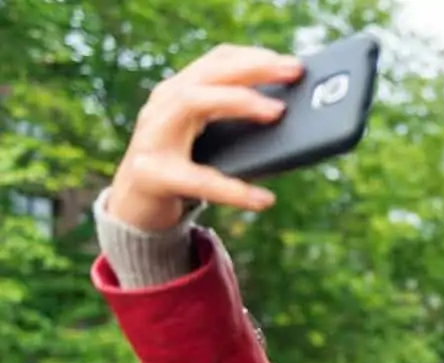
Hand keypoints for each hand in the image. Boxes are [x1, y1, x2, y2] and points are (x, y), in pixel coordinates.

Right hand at [108, 44, 303, 231]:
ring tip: (277, 113)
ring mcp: (152, 138)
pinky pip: (198, 180)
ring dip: (237, 101)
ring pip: (192, 103)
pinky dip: (234, 190)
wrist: (134, 208)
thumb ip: (233, 122)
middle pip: (206, 74)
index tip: (290, 62)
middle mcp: (162, 108)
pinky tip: (263, 199)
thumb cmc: (180, 168)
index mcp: (178, 94)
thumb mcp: (205, 138)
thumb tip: (289, 118)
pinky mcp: (152, 175)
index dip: (253, 57)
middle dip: (252, 68)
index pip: (216, 62)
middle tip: (292, 72)